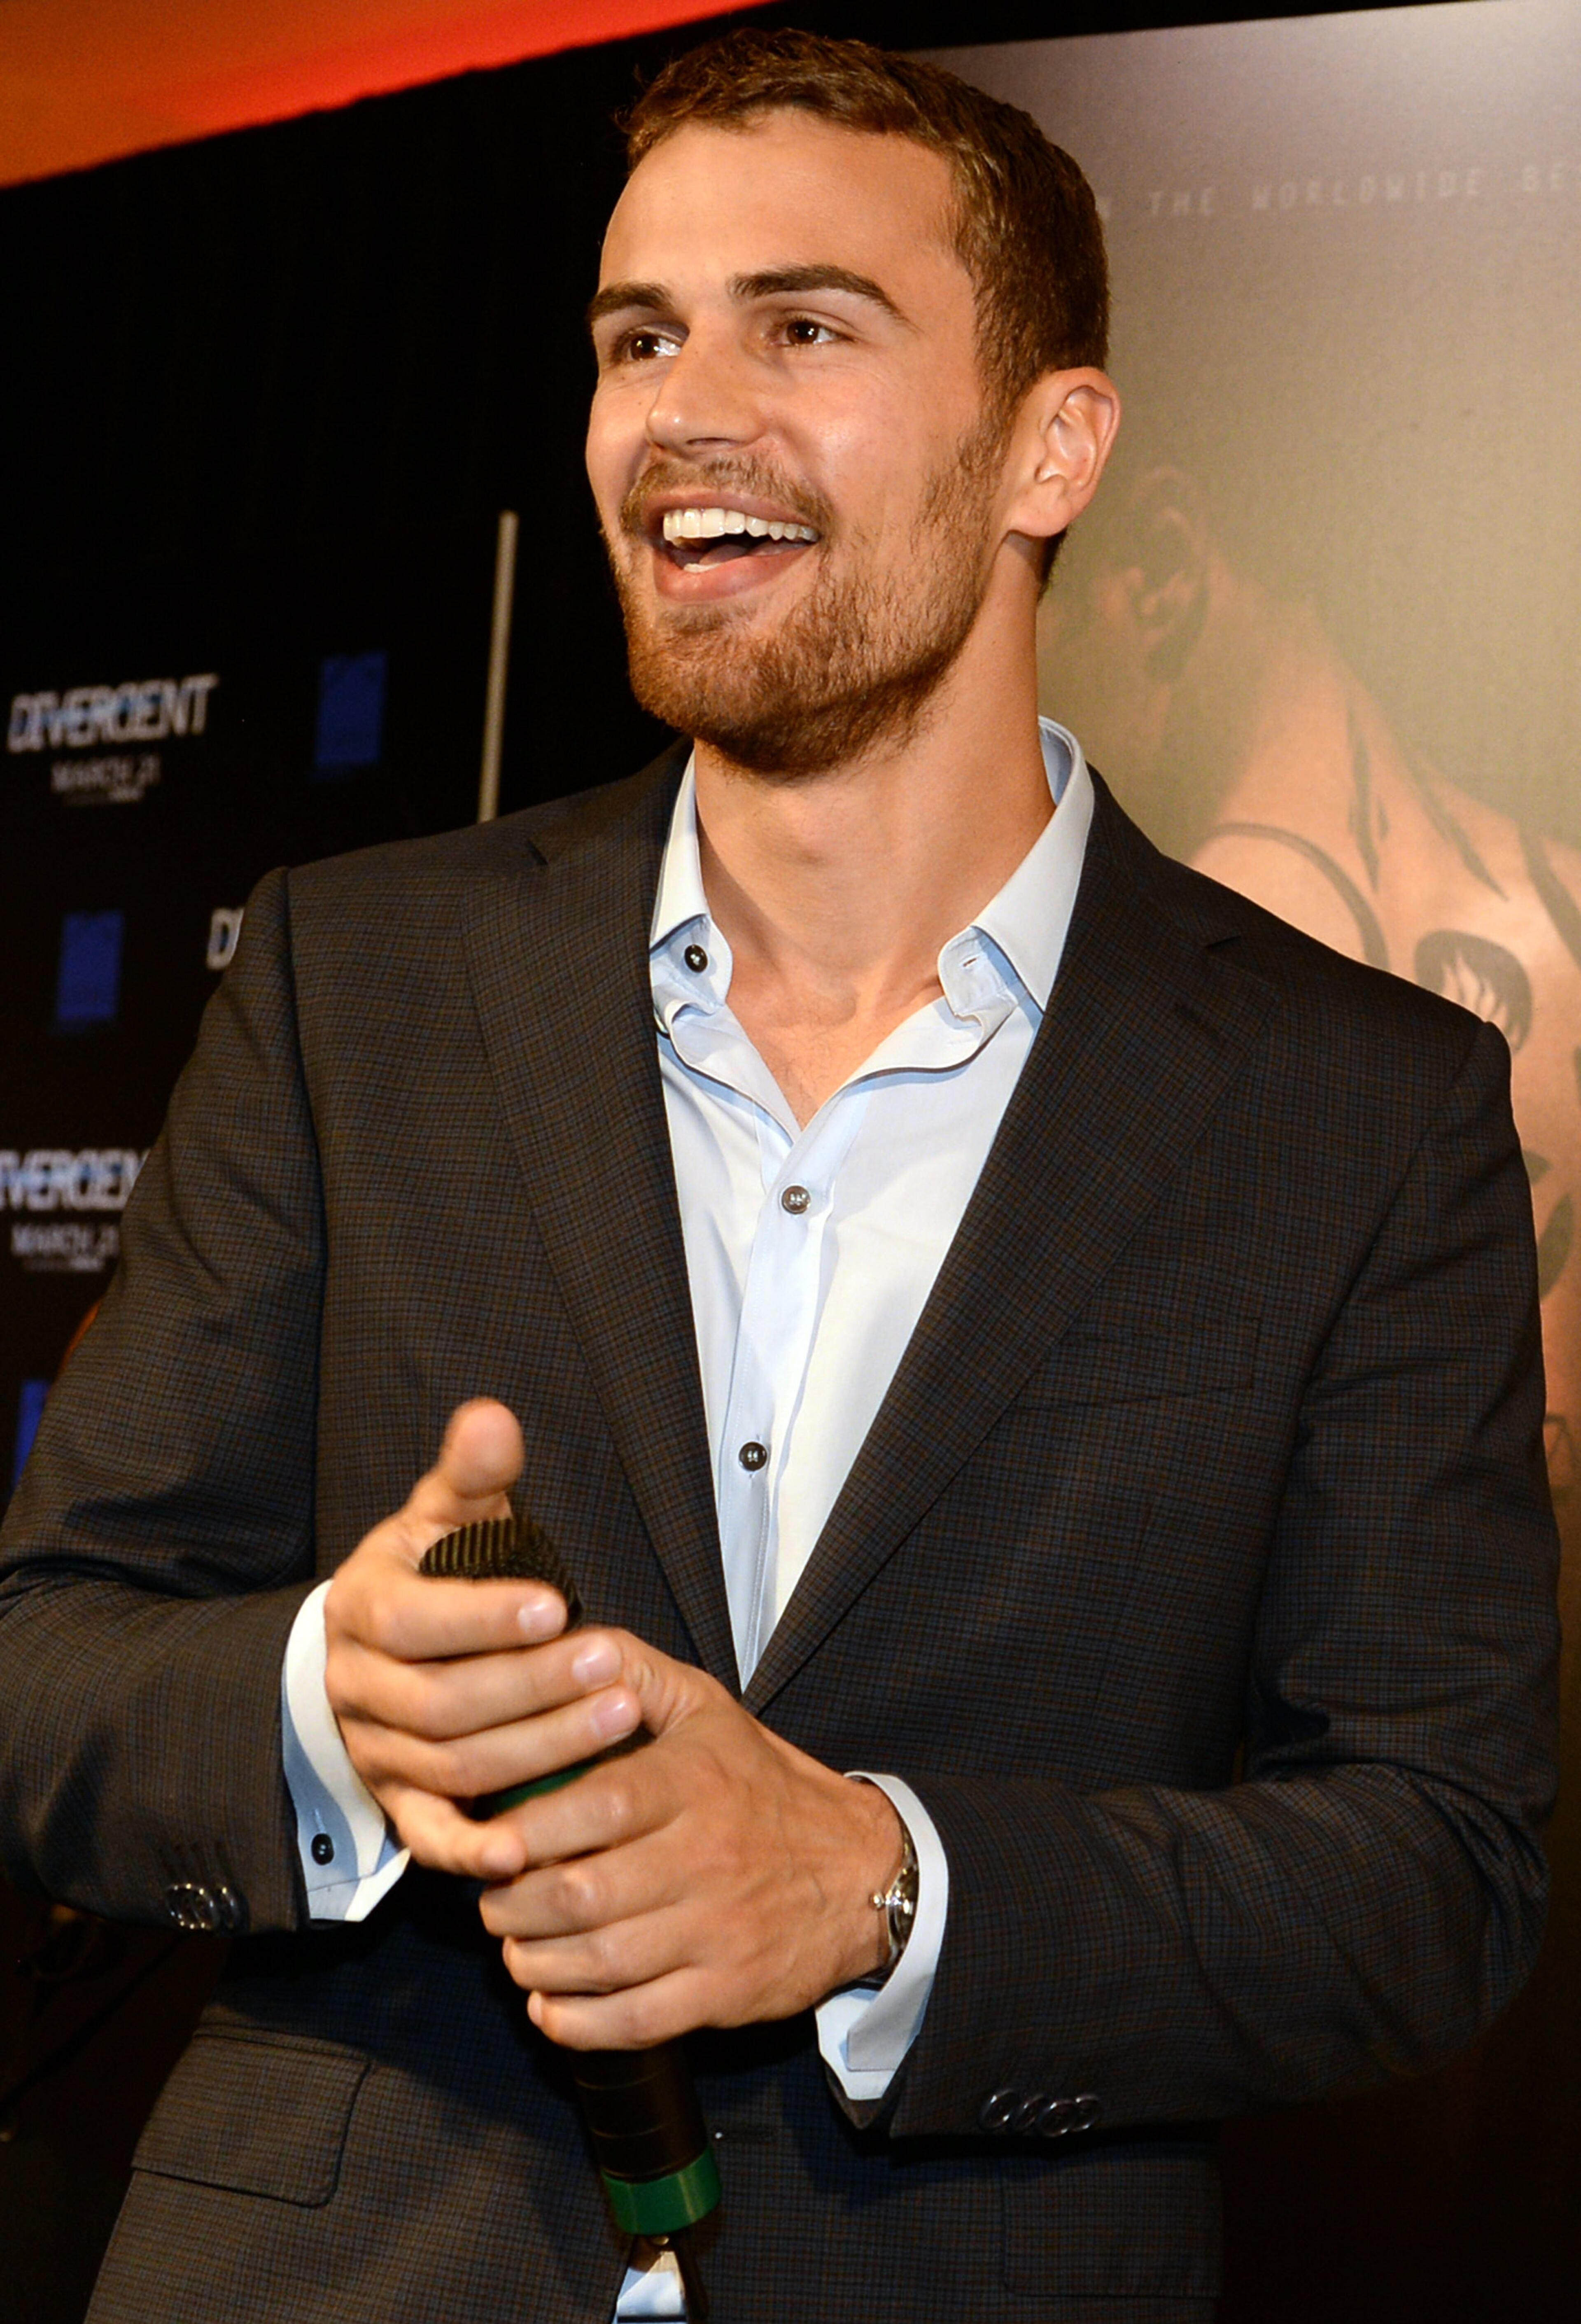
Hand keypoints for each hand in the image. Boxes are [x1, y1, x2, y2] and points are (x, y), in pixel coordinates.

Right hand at [322, 1400, 639, 1882]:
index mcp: (361, 1610)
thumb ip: (471, 1474)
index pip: (413, 1620)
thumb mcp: (441, 1515)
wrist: (376, 1653)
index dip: (483, 1616)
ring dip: (538, 1748)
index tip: (558, 1603)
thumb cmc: (427, 1574)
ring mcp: (375, 1753)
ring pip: (454, 1767)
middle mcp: (357, 1688)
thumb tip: (493, 1416)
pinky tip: (530, 1849)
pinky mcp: (395, 1805)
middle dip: (533, 1686)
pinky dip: (473, 1850)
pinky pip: (428, 1838)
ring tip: (619, 1718)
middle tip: (612, 1662)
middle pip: (442, 1703)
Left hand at [476, 1635, 903, 2047]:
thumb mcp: (706, 1707)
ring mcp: (717, 1930)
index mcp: (694, 1783)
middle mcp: (706, 1857)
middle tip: (492, 1898)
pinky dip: (577, 2022)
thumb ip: (630, 1670)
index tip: (490, 1840)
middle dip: (513, 1905)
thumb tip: (559, 1645)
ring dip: (533, 1962)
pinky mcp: (726, 1992)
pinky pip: (636, 2020)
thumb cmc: (762, 1783)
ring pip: (599, 1961)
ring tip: (515, 1946)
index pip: (595, 1806)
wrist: (861, 1871)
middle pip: (582, 1893)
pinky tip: (550, 2004)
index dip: (526, 1831)